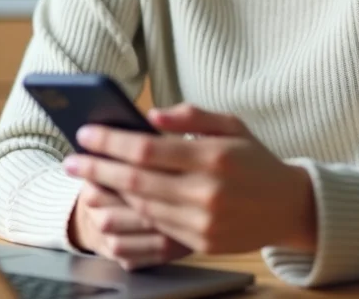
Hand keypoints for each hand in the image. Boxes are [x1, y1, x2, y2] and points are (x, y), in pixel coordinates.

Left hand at [63, 104, 316, 254]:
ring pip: (142, 207)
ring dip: (108, 194)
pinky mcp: (202, 243)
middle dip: (97, 169)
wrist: (289, 206)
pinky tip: (114, 201)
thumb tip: (152, 115)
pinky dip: (131, 214)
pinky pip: (156, 228)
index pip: (147, 148)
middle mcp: (207, 192)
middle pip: (136, 181)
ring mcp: (204, 222)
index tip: (85, 133)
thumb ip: (191, 116)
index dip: (110, 141)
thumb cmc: (254, 159)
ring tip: (85, 179)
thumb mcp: (231, 125)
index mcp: (213, 157)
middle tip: (69, 160)